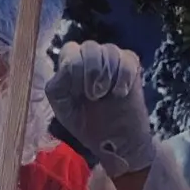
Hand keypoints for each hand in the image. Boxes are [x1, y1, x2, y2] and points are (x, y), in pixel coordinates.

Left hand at [46, 40, 155, 177]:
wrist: (115, 142)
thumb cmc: (88, 124)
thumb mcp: (63, 108)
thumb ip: (57, 87)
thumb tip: (67, 67)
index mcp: (72, 66)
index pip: (70, 49)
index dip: (74, 69)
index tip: (78, 93)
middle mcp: (92, 58)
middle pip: (90, 47)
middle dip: (91, 72)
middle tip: (94, 96)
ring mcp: (113, 60)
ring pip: (110, 51)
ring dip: (107, 75)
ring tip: (107, 95)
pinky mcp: (131, 66)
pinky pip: (127, 59)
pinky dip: (124, 77)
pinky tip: (121, 93)